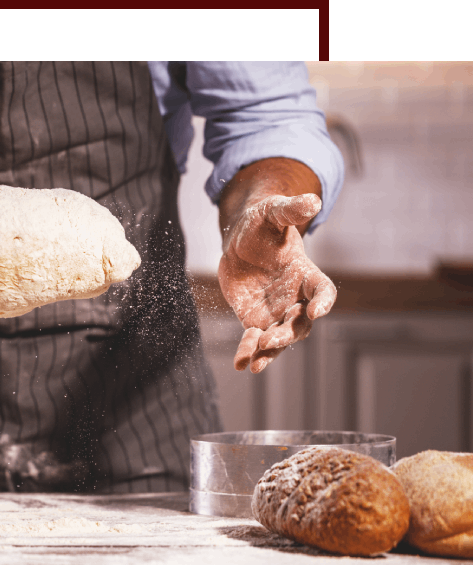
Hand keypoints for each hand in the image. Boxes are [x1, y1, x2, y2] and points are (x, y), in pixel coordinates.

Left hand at [217, 193, 336, 372]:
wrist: (242, 240)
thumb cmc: (264, 224)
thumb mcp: (274, 213)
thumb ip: (291, 210)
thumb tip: (312, 200)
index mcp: (306, 274)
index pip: (323, 291)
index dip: (323, 302)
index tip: (317, 310)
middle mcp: (295, 298)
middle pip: (300, 323)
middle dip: (287, 334)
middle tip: (270, 340)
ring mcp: (275, 312)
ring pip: (278, 338)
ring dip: (268, 351)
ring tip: (255, 364)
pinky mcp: (254, 319)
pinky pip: (254, 340)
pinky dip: (248, 353)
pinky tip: (240, 364)